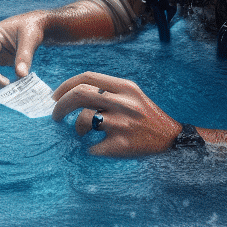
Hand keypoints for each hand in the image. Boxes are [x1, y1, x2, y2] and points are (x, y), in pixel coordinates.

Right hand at [0, 10, 49, 87]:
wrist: (36, 24)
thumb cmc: (32, 27)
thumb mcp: (30, 40)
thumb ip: (24, 57)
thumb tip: (21, 76)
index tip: (8, 85)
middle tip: (14, 91)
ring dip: (1, 81)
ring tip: (18, 88)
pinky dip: (6, 79)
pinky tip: (17, 84)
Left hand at [51, 71, 180, 157]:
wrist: (171, 139)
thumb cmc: (146, 116)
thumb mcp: (132, 94)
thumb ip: (107, 89)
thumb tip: (72, 92)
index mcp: (125, 87)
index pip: (87, 77)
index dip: (66, 85)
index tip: (55, 96)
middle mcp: (123, 102)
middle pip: (79, 95)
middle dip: (60, 105)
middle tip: (55, 115)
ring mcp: (122, 123)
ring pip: (84, 121)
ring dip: (77, 128)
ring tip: (82, 132)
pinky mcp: (121, 145)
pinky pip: (92, 147)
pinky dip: (89, 149)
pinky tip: (96, 148)